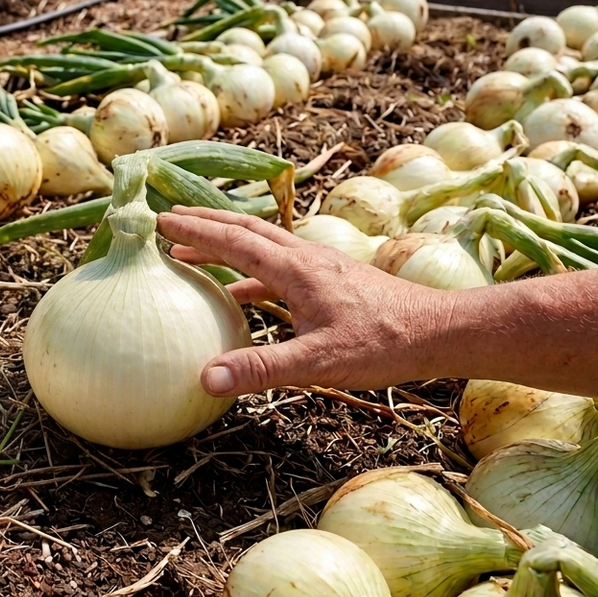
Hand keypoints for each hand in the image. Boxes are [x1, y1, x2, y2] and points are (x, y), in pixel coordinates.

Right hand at [157, 206, 445, 395]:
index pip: (233, 241)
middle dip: (204, 222)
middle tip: (168, 218)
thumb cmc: (383, 345)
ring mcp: (319, 268)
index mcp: (295, 268)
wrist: (438, 332)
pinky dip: (249, 272)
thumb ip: (261, 369)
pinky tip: (240, 293)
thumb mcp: (318, 363)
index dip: (194, 231)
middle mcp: (305, 258)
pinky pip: (278, 268)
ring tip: (192, 250)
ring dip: (225, 243)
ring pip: (262, 245)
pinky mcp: (331, 282)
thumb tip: (207, 378)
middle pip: (245, 230)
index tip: (159, 220)